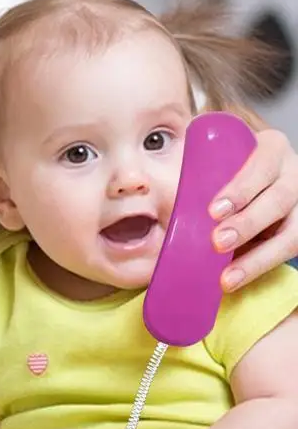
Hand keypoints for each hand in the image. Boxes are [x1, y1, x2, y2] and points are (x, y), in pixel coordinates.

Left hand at [210, 128, 297, 290]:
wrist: (258, 179)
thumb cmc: (229, 168)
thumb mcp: (219, 158)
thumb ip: (198, 168)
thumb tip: (146, 185)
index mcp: (272, 149)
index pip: (262, 165)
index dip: (241, 189)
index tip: (214, 211)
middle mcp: (292, 175)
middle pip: (279, 199)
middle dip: (248, 224)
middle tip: (217, 242)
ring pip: (292, 232)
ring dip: (258, 257)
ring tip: (228, 276)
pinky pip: (288, 251)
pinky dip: (260, 267)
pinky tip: (236, 279)